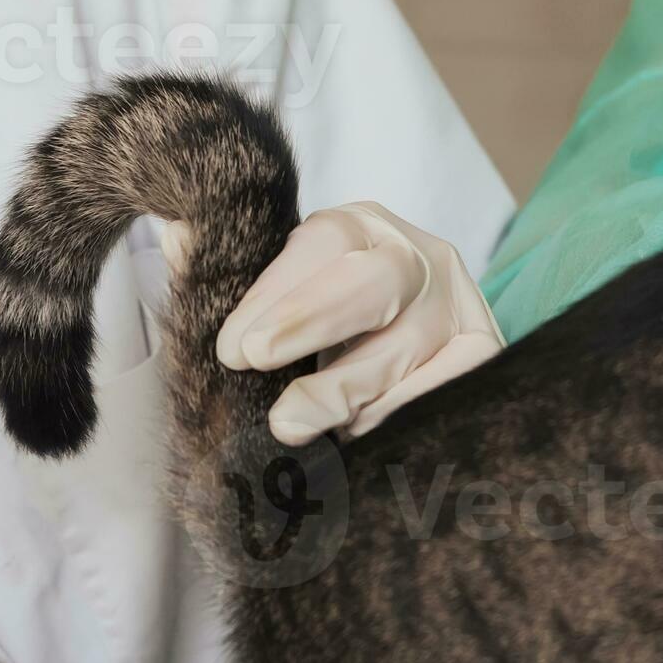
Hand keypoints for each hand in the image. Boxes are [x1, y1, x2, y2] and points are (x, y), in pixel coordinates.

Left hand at [210, 202, 503, 443]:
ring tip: (292, 423)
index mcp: (360, 228)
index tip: (232, 350)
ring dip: (346, 389)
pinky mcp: (485, 351)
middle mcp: (416, 256)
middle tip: (256, 366)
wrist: (407, 348)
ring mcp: (458, 303)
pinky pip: (446, 386)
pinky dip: (398, 414)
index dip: (275, 293)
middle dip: (312, 322)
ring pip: (405, 346)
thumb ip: (231, 276)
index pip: (321, 244)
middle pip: (374, 282)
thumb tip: (178, 238)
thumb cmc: (325, 330)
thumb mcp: (282, 299)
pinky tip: (358, 435)